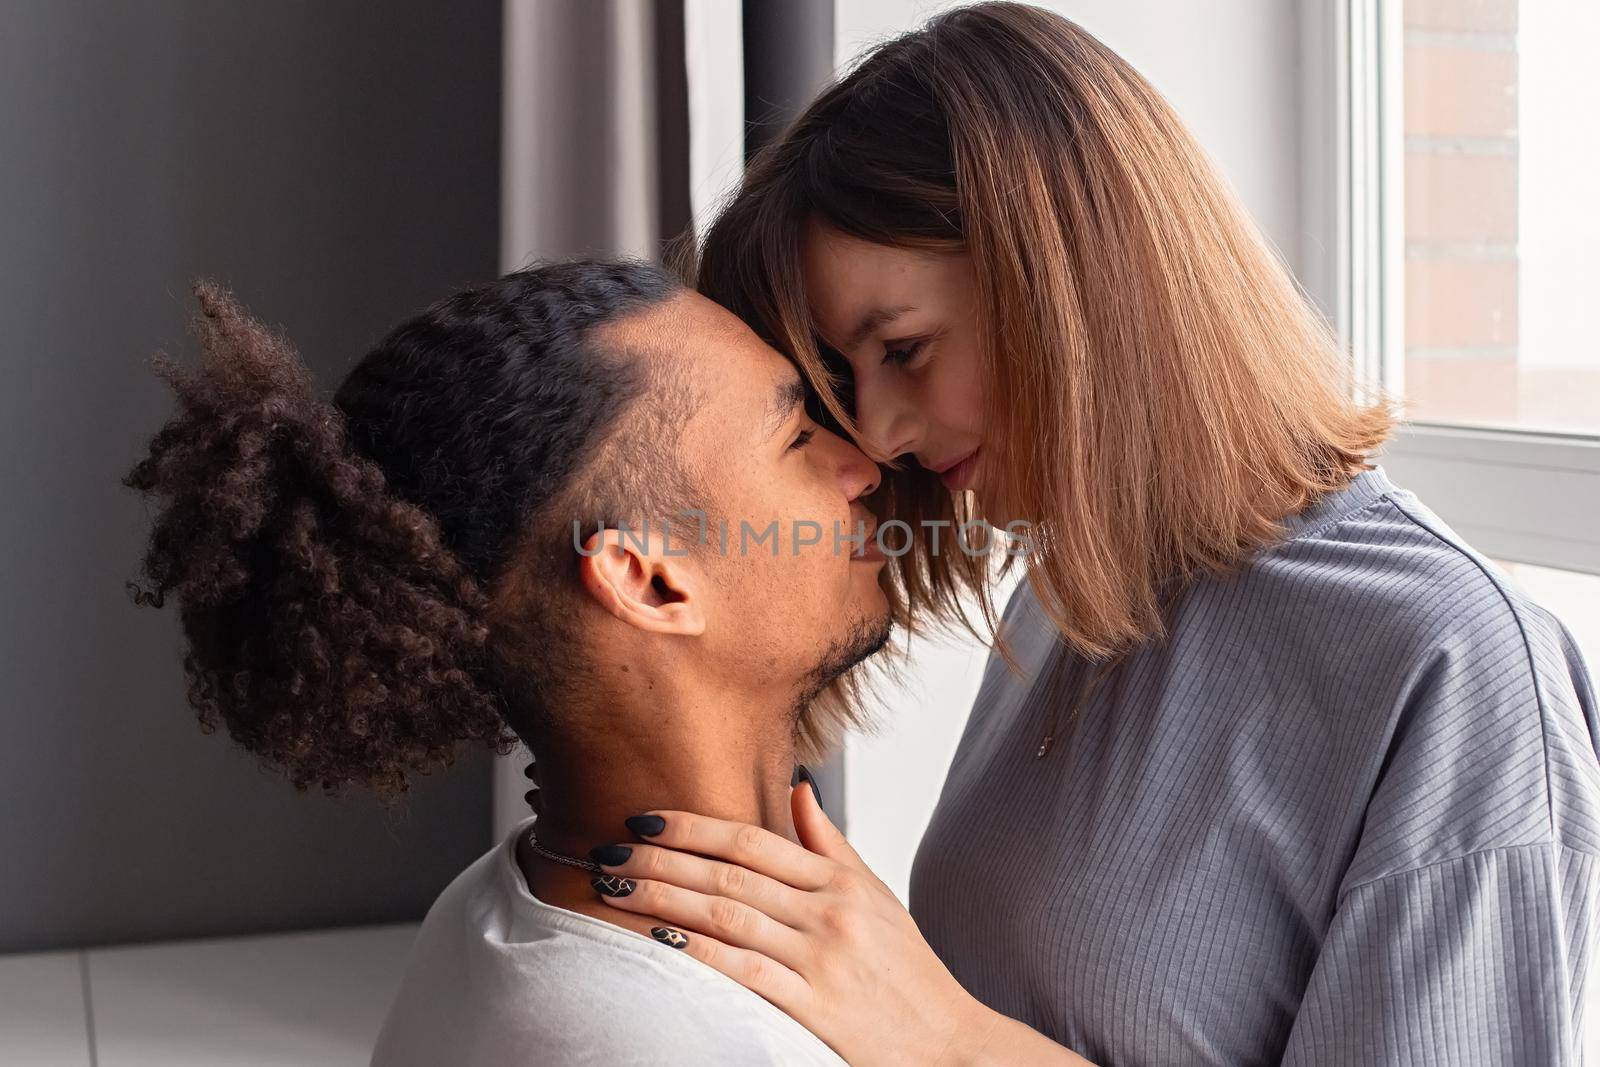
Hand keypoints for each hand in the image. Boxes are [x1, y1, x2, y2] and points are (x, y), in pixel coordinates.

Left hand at [587, 779, 1026, 1064]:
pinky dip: (698, 950)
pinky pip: (744, 970)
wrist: (951, 1046)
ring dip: (663, 898)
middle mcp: (829, 913)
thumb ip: (831, 845)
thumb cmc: (909, 973)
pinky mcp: (814, 1007)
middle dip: (661, 859)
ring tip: (616, 887)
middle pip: (729, 873)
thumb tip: (798, 787)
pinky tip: (659, 938)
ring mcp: (821, 959)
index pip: (752, 840)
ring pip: (727, 914)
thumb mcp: (878, 897)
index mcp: (840, 882)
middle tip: (607, 849)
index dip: (693, 826)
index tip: (644, 818)